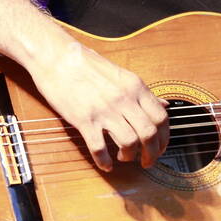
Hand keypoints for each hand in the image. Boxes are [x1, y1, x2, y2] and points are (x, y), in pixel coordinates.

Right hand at [26, 38, 168, 171]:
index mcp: (135, 86)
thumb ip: (143, 93)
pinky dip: (104, 161)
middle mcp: (123, 98)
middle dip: (152, 153)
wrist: (56, 56)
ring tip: (124, 157)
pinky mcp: (84, 119)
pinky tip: (105, 164)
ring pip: (129, 142)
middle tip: (147, 161)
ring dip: (129, 156)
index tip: (161, 147)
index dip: (164, 138)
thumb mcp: (122, 74)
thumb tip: (164, 105)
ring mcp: (104, 109)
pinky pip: (99, 147)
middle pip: (149, 133)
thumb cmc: (86, 63)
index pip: (161, 118)